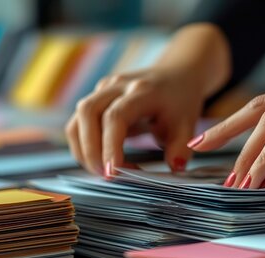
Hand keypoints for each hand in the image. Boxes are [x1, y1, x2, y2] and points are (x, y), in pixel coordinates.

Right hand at [65, 23, 230, 177]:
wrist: (175, 76)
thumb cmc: (179, 102)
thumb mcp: (187, 125)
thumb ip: (180, 148)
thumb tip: (174, 167)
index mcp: (142, 91)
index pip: (116, 116)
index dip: (110, 145)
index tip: (113, 172)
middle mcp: (117, 86)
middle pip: (88, 112)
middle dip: (91, 150)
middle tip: (105, 175)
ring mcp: (102, 91)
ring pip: (77, 120)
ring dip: (83, 150)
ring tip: (102, 172)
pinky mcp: (95, 99)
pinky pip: (76, 124)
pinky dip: (82, 146)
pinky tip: (99, 161)